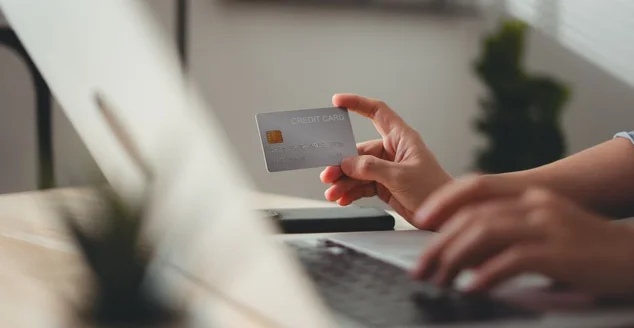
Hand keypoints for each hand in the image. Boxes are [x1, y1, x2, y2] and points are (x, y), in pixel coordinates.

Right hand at [320, 94, 450, 223]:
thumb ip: (372, 168)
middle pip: (359, 150)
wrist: (445, 216)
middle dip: (342, 163)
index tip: (338, 101)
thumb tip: (348, 163)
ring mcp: (387, 168)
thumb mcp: (401, 176)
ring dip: (344, 181)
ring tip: (333, 192)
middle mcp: (392, 150)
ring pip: (358, 170)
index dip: (357, 103)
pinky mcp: (385, 185)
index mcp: (401, 138)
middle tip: (329, 174)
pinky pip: (362, 185)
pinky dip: (351, 191)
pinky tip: (343, 198)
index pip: (377, 112)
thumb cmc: (434, 189)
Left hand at [412, 185, 633, 296]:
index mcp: (531, 195)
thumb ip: (510, 234)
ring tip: (440, 279)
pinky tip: (471, 288)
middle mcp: (536, 204)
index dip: (444, 201)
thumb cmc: (589, 249)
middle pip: (473, 215)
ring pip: (484, 233)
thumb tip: (467, 254)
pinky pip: (511, 261)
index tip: (422, 221)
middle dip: (440, 242)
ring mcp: (548, 226)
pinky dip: (485, 275)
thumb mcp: (546, 230)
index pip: (476, 186)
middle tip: (422, 267)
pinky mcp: (559, 253)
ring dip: (454, 258)